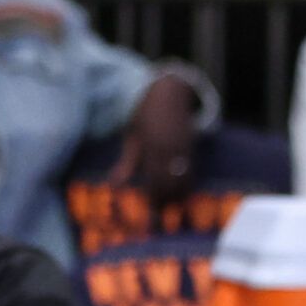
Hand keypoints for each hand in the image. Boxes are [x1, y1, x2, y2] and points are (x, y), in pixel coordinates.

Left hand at [111, 75, 201, 206]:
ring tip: (175, 206)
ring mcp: (183, 147)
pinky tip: (184, 191)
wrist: (169, 93)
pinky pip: (192, 169)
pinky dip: (189, 182)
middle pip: (170, 181)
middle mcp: (169, 149)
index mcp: (151, 147)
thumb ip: (126, 162)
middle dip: (167, 198)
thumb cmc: (145, 115)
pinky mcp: (191, 146)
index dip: (154, 196)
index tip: (151, 209)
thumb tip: (113, 185)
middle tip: (161, 212)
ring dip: (180, 193)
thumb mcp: (131, 137)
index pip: (154, 179)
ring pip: (185, 177)